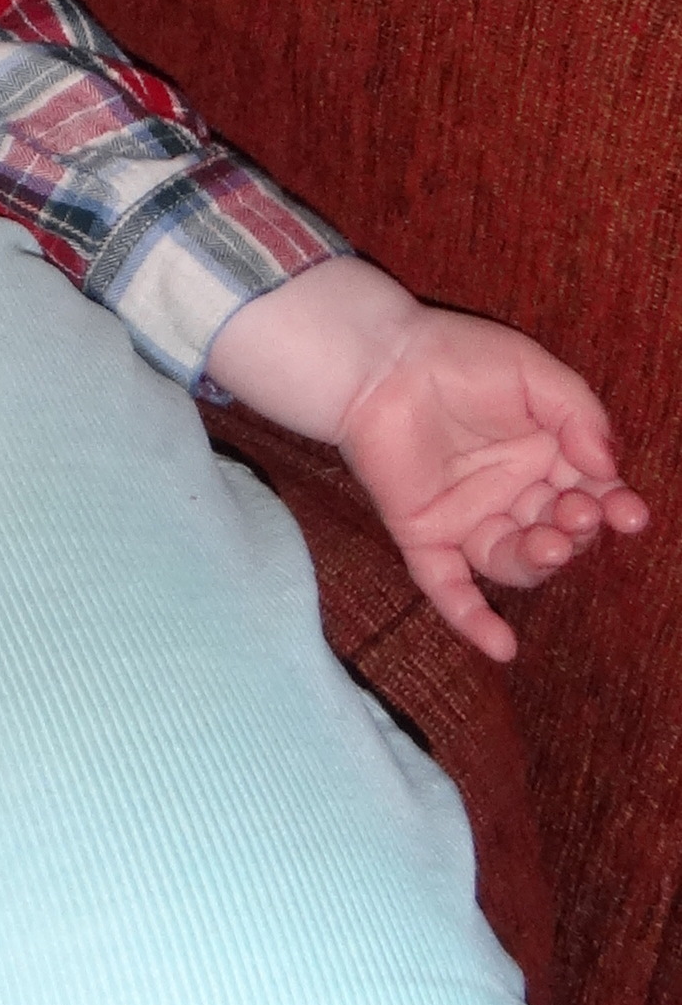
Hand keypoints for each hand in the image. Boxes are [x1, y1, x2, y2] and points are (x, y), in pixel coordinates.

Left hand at [336, 311, 646, 663]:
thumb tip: (608, 468)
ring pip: (516, 562)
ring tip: (551, 543)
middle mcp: (512, 494)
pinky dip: (472, 621)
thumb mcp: (532, 372)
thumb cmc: (456, 356)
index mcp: (545, 457)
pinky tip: (502, 648)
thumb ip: (579, 412)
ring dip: (541, 564)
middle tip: (575, 512)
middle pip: (561, 533)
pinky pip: (449, 588)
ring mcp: (468, 518)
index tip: (627, 513)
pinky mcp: (425, 535)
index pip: (593, 496)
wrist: (376, 359)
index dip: (614, 509)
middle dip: (577, 530)